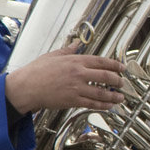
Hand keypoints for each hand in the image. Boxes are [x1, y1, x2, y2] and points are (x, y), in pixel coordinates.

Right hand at [5, 43, 125, 114]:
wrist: (26, 87)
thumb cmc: (36, 71)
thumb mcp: (53, 55)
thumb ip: (67, 50)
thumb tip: (76, 43)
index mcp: (75, 61)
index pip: (102, 61)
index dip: (115, 65)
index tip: (122, 68)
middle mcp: (79, 73)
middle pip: (106, 77)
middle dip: (118, 81)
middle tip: (123, 83)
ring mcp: (77, 88)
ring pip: (102, 92)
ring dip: (114, 96)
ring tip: (120, 97)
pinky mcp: (73, 101)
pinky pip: (92, 103)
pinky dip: (103, 105)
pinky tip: (109, 106)